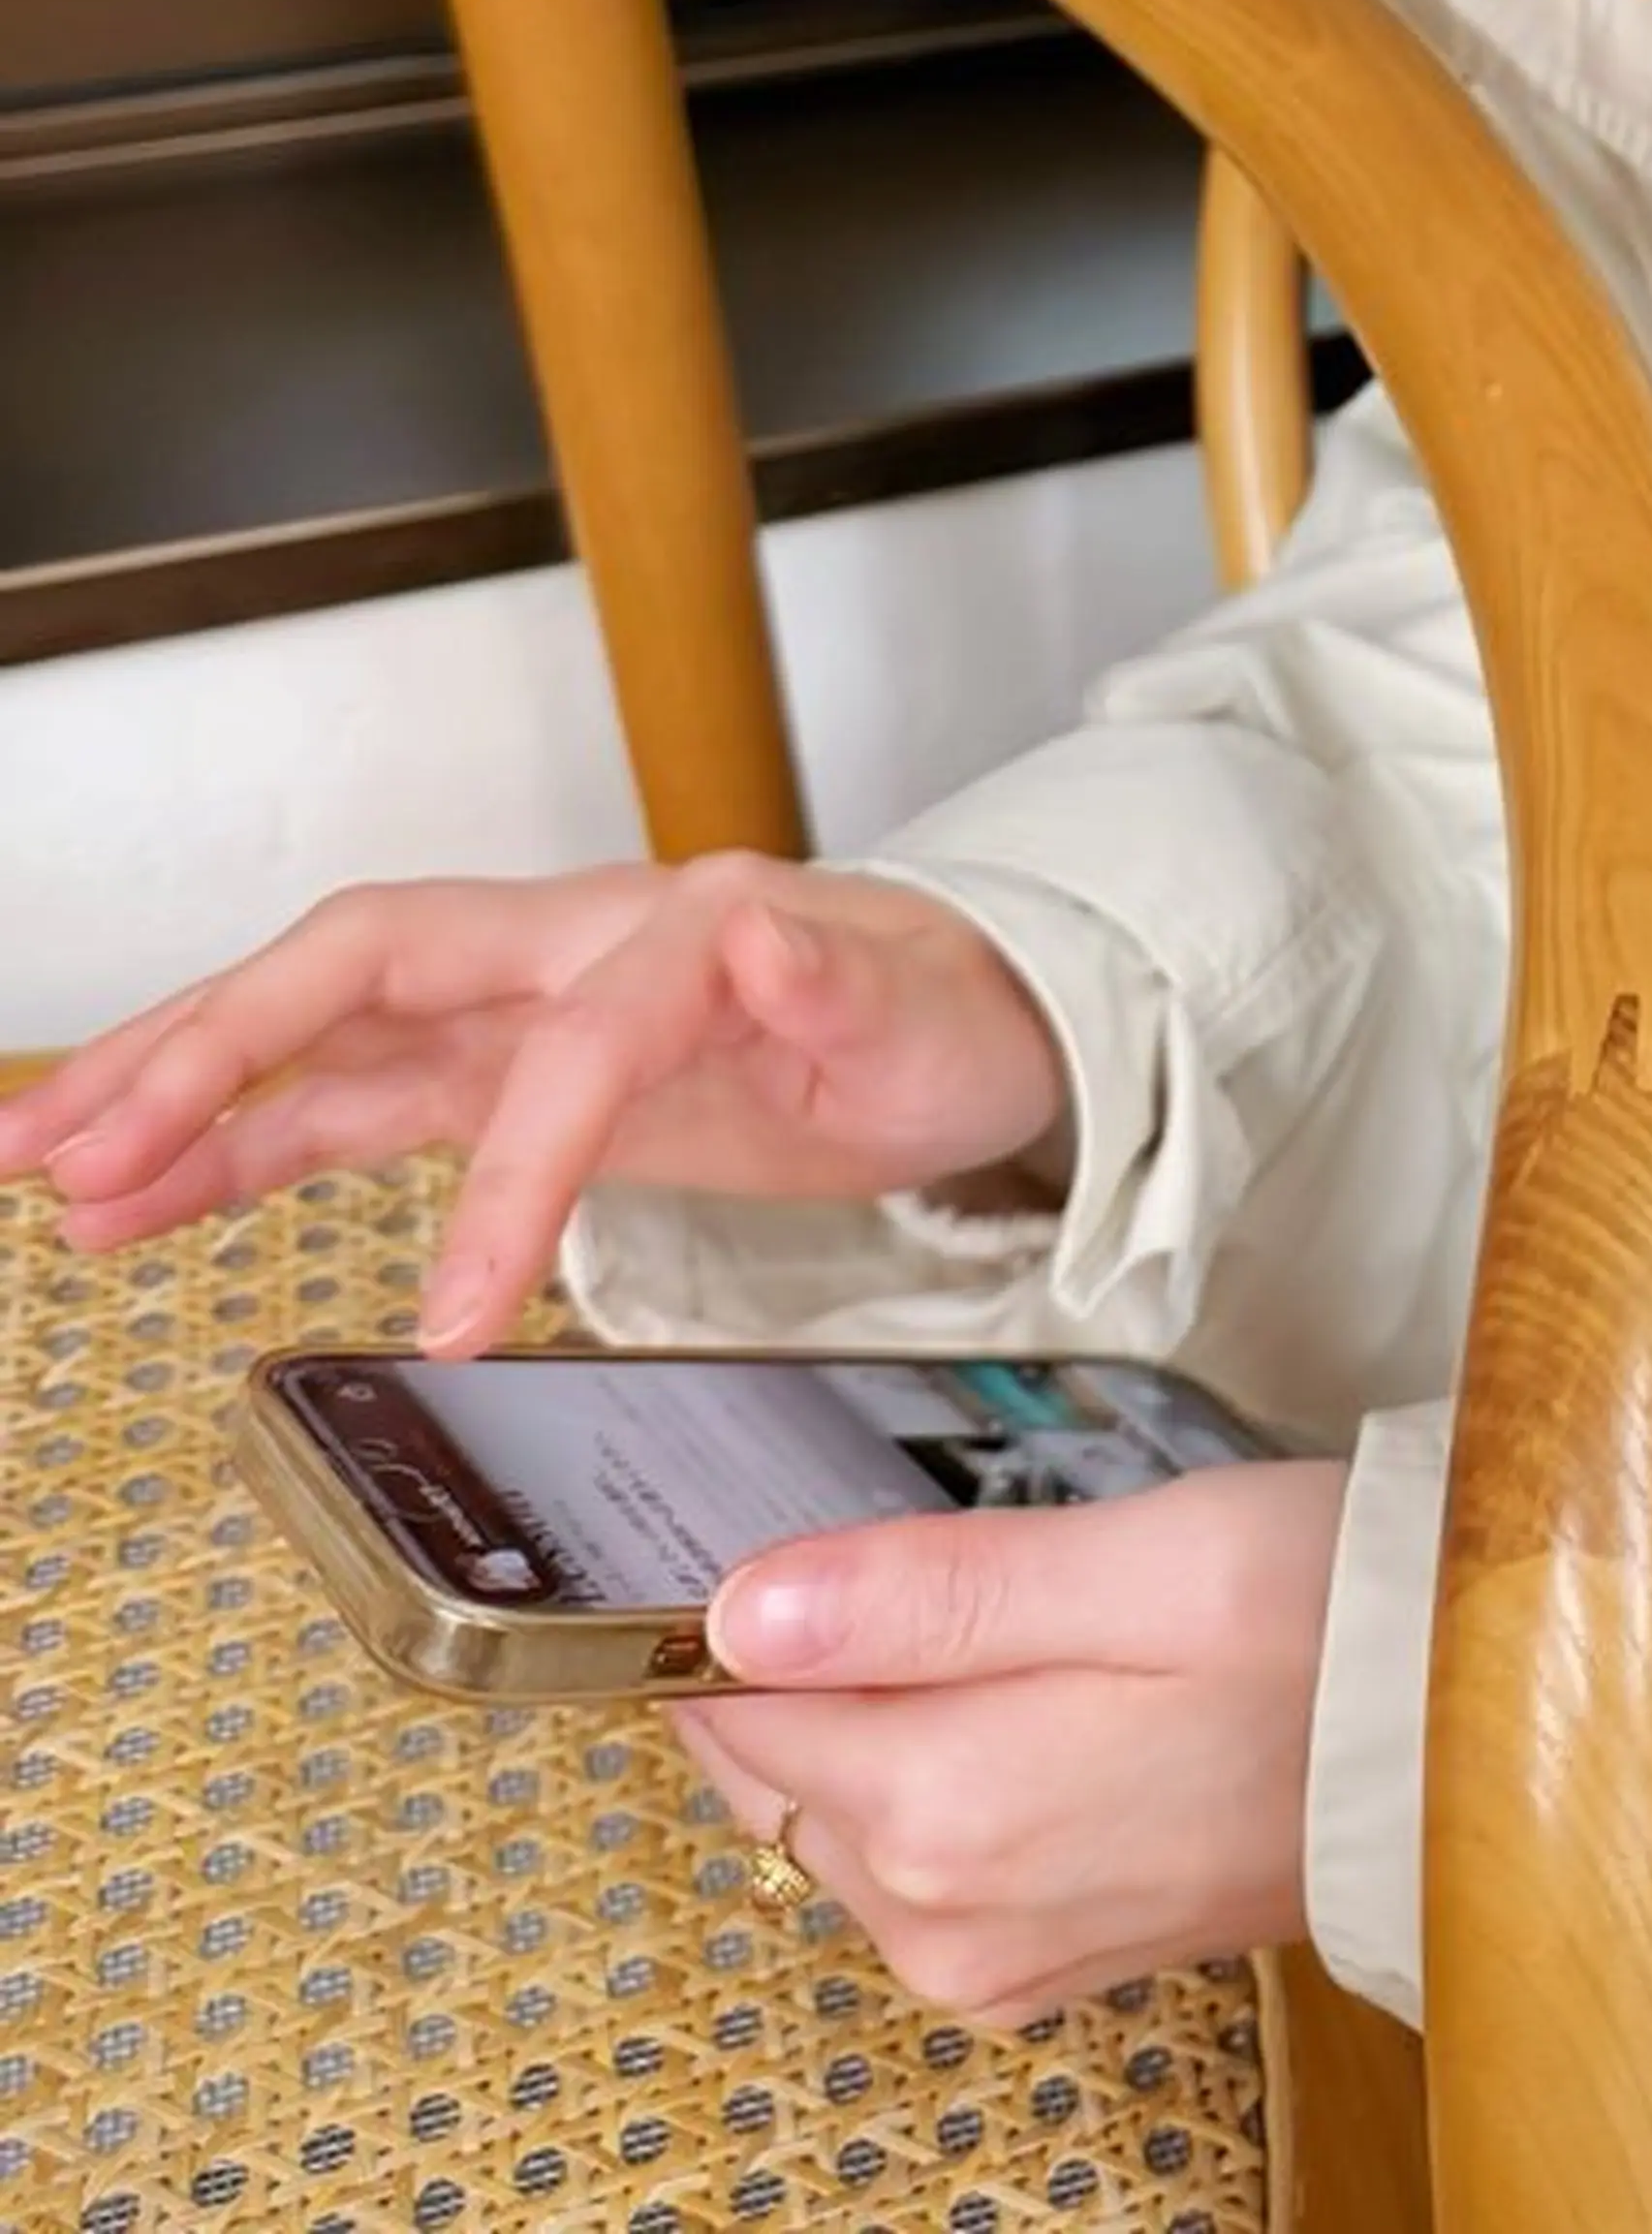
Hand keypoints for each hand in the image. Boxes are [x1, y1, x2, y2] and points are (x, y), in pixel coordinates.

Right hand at [0, 860, 1071, 1352]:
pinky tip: (146, 1204)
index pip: (558, 1048)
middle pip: (361, 971)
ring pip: (321, 1032)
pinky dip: (245, 1146)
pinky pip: (348, 1099)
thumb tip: (770, 936)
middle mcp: (569, 947)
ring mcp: (522, 1006)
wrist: (960, 1008)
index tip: (456, 1319)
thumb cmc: (934, 1009)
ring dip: (184, 1097)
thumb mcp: (916, 1012)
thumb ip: (841, 981)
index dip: (503, 1176)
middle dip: (211, 1048)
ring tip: (50, 1177)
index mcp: (674, 933)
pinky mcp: (505, 1069)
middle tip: (74, 1144)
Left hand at [677, 1458, 1354, 2020]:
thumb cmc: (1328, 1624)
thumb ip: (934, 1590)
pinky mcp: (1037, 1964)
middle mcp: (943, 1916)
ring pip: (835, 1812)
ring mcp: (989, 1957)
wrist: (1466, 1745)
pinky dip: (926, 1773)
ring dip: (872, 1711)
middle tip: (936, 1549)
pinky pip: (910, 1863)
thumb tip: (742, 1609)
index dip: (742, 1600)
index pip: (731, 1707)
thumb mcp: (1141, 1558)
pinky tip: (1020, 1695)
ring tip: (1007, 1612)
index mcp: (949, 1810)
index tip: (800, 1516)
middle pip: (774, 1765)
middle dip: (809, 1656)